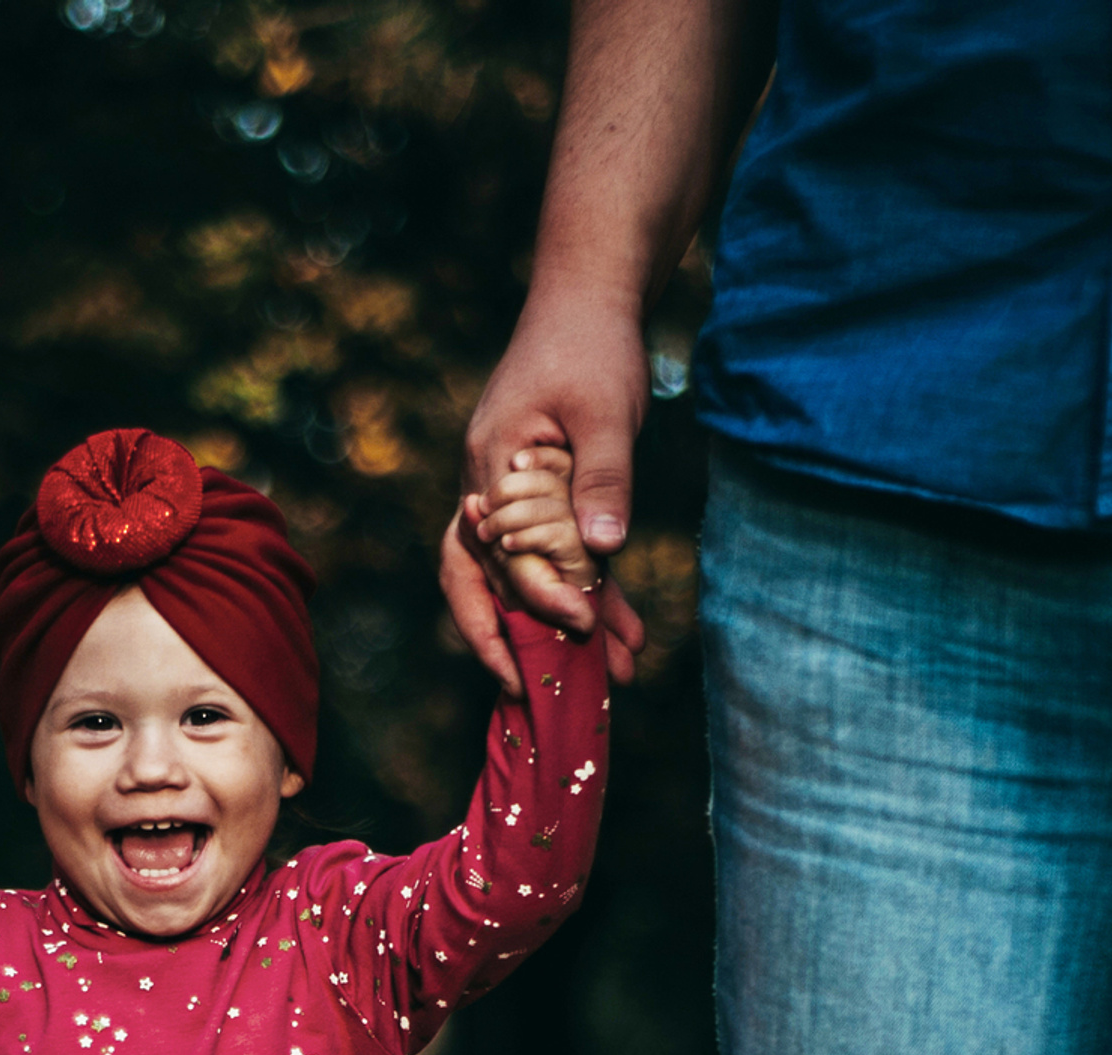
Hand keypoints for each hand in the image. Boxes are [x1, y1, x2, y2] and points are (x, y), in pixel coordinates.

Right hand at [443, 293, 649, 691]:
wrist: (586, 301)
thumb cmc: (591, 346)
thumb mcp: (606, 408)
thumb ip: (604, 478)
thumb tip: (603, 548)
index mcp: (491, 471)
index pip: (503, 554)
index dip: (537, 596)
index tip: (577, 626)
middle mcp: (487, 495)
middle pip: (485, 585)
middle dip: (519, 641)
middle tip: (541, 695)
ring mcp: (508, 502)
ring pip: (517, 583)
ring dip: (560, 629)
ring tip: (613, 674)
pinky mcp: (538, 503)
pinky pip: (554, 561)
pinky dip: (587, 594)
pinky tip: (626, 629)